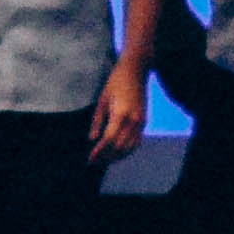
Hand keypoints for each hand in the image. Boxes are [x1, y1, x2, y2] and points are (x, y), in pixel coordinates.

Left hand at [87, 50, 149, 168]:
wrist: (135, 71)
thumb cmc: (115, 82)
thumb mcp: (102, 99)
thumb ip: (97, 121)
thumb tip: (92, 139)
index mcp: (121, 114)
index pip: (109, 139)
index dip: (99, 151)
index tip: (90, 158)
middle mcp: (133, 120)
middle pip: (119, 147)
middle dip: (106, 157)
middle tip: (93, 162)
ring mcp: (141, 122)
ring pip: (129, 148)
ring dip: (116, 157)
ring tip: (103, 161)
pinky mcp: (143, 122)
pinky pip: (136, 142)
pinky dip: (126, 151)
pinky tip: (116, 153)